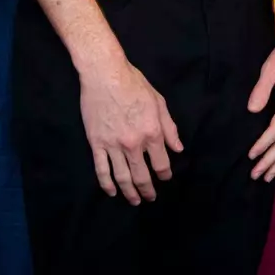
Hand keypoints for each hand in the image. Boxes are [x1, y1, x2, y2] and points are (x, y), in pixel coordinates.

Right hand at [79, 56, 182, 204]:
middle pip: (142, 176)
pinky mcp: (96, 143)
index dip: (165, 174)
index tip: (165, 178)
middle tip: (150, 197)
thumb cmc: (134, 84)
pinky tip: (111, 192)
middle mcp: (133, 143)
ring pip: (122, 177)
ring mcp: (113, 145)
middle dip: (148, 190)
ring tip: (134, 200)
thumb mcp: (158, 102)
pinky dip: (107, 184)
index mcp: (152, 132)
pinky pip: (101, 169)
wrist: (104, 74)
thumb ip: (169, 128)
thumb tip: (178, 149)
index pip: (161, 164)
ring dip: (129, 192)